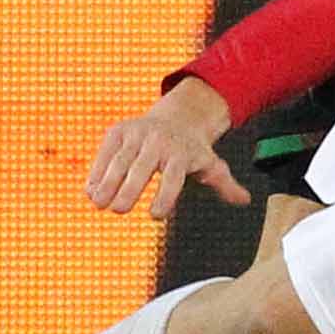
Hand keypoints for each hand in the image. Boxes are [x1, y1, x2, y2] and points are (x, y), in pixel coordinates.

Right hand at [83, 78, 248, 218]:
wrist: (177, 118)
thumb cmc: (192, 151)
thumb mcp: (211, 165)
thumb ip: (225, 185)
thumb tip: (244, 200)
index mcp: (181, 154)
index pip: (172, 177)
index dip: (165, 196)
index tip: (155, 215)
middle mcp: (158, 142)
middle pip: (142, 168)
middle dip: (129, 189)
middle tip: (118, 210)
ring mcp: (137, 134)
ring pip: (120, 160)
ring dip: (106, 182)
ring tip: (97, 203)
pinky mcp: (119, 131)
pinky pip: (106, 151)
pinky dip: (96, 170)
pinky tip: (90, 190)